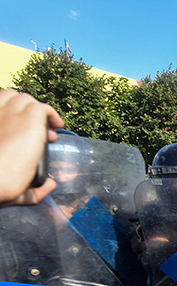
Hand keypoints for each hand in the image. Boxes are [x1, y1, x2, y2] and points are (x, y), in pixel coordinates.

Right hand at [0, 90, 63, 206]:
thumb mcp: (10, 182)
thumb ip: (32, 185)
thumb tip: (51, 184)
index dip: (14, 117)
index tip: (25, 134)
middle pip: (13, 100)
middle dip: (27, 114)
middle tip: (40, 135)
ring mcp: (11, 113)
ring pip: (28, 101)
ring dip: (39, 114)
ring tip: (49, 135)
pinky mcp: (28, 117)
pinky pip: (43, 108)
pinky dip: (52, 115)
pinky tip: (57, 126)